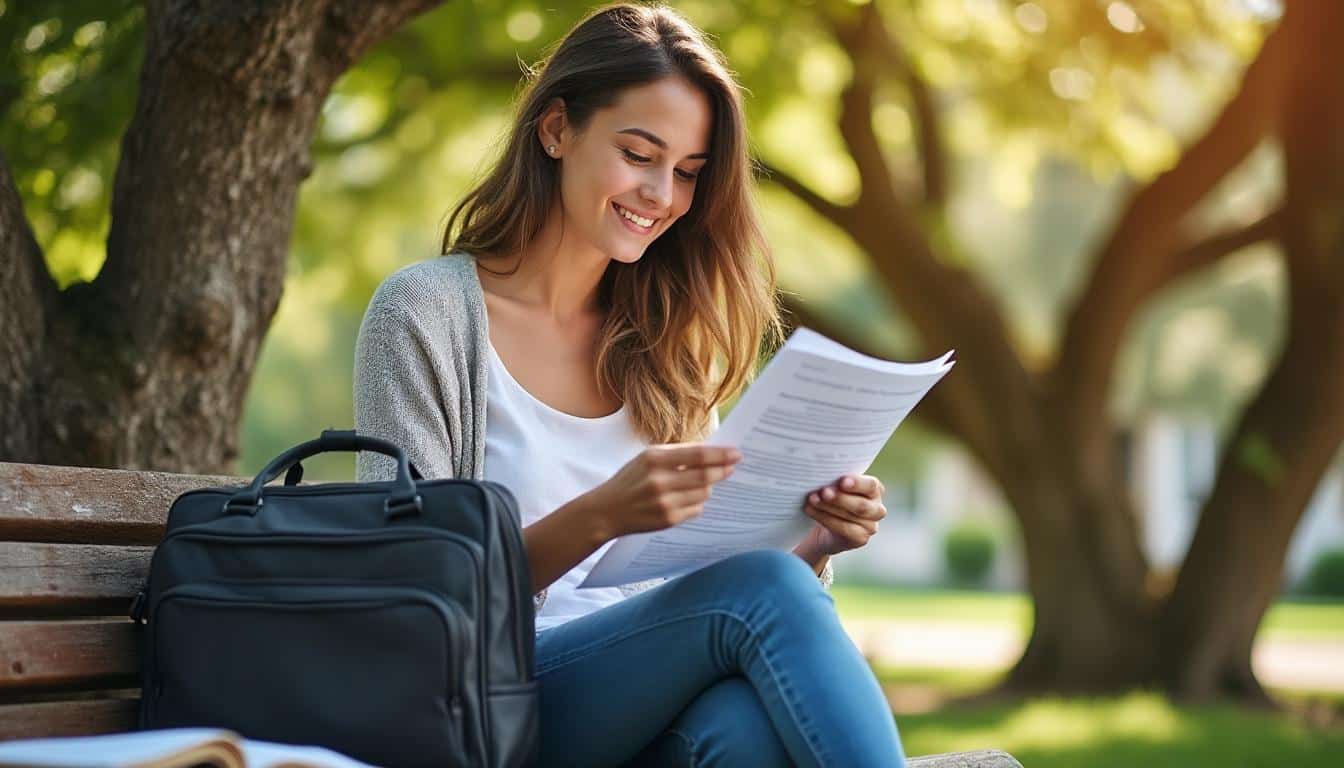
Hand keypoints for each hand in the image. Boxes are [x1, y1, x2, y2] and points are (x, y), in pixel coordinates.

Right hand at [581, 443, 740, 540]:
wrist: (607, 511)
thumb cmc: (631, 480)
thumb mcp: (647, 458)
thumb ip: (676, 454)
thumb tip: (711, 451)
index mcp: (654, 459)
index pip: (698, 455)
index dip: (720, 454)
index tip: (736, 453)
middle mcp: (659, 481)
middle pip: (705, 476)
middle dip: (723, 471)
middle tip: (732, 467)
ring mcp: (664, 503)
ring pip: (704, 494)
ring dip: (708, 487)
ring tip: (702, 483)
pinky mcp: (668, 520)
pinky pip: (696, 510)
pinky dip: (697, 503)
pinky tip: (687, 499)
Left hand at [799, 474, 885, 556]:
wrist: (825, 525)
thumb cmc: (832, 497)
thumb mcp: (836, 485)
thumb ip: (836, 479)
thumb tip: (823, 472)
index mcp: (875, 490)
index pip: (871, 485)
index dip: (857, 483)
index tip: (842, 481)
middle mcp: (877, 508)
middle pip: (861, 504)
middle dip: (840, 498)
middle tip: (823, 491)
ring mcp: (871, 526)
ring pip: (850, 516)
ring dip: (828, 507)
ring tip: (812, 499)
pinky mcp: (861, 539)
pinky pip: (843, 529)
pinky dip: (825, 518)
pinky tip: (810, 511)